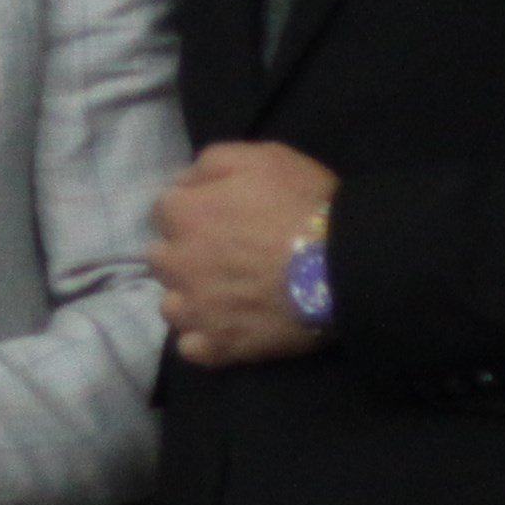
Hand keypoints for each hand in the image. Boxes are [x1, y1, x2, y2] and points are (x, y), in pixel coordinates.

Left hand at [153, 141, 338, 365]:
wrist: (344, 265)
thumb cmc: (303, 204)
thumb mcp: (262, 157)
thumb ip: (213, 162)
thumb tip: (185, 180)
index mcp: (185, 215)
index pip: (165, 211)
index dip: (192, 211)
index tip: (218, 216)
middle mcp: (178, 264)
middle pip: (161, 259)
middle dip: (184, 254)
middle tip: (221, 256)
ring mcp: (196, 310)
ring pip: (170, 305)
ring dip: (189, 298)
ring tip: (222, 296)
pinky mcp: (218, 346)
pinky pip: (191, 348)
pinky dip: (203, 339)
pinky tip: (224, 328)